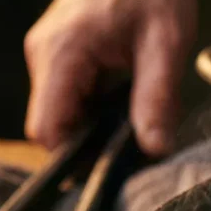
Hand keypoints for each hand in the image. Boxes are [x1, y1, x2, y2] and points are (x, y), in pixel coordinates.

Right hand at [24, 0, 197, 157]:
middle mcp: (45, 56)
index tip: (115, 166)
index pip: (47, 130)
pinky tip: (132, 98)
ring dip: (101, 125)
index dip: (77, 157)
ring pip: (67, 113)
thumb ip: (158, 99)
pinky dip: (102, 107)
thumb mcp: (166, 44)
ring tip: (140, 115)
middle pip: (57, 126)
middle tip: (140, 141)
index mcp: (61, 54)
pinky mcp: (65, 54)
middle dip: (96, 144)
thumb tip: (154, 148)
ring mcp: (51, 54)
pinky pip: (76, 95)